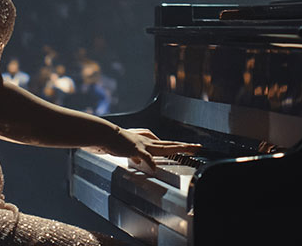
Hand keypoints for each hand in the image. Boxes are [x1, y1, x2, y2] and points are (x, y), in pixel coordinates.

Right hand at [85, 126, 200, 170]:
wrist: (103, 133)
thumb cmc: (114, 141)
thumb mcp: (128, 149)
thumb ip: (136, 155)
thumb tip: (141, 162)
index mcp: (146, 142)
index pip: (166, 144)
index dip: (178, 146)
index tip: (189, 147)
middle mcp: (147, 142)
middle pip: (170, 144)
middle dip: (185, 146)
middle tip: (198, 147)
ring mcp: (142, 145)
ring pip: (164, 147)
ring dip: (177, 148)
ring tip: (189, 149)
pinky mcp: (134, 149)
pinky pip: (144, 156)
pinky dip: (150, 162)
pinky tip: (155, 168)